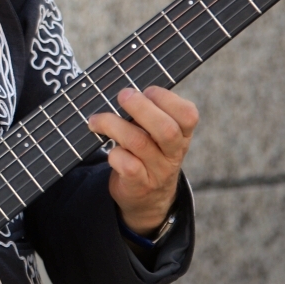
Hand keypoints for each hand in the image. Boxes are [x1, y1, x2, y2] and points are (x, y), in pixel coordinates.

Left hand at [87, 86, 198, 234]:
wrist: (146, 198)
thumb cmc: (147, 152)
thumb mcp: (156, 133)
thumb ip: (148, 112)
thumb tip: (121, 85)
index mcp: (182, 134)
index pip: (188, 115)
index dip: (167, 98)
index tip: (146, 90)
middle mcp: (174, 153)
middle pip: (166, 128)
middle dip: (140, 107)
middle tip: (122, 96)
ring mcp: (158, 171)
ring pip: (139, 143)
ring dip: (113, 125)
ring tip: (96, 120)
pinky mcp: (140, 185)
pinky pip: (128, 166)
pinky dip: (114, 154)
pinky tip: (108, 149)